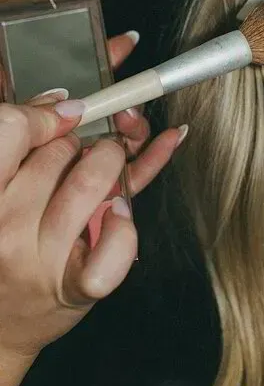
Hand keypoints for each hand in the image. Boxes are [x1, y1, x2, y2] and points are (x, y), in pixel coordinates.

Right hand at [0, 33, 185, 364]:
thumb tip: (64, 99)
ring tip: (112, 160)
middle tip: (90, 142)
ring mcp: (38, 258)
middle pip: (62, 150)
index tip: (66, 112)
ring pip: (96, 184)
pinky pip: (115, 248)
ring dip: (115, 163)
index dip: (43, 112)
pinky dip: (129, 224)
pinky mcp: (73, 286)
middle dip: (87, 135)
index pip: (9, 128)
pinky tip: (126, 204)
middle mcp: (1, 224)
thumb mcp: (0, 184)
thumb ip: (20, 140)